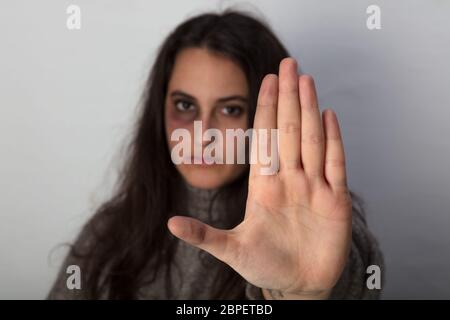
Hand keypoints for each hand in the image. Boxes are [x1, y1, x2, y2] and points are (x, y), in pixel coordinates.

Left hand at [167, 57, 352, 298]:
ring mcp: (313, 188)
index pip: (263, 139)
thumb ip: (203, 235)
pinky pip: (335, 164)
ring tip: (306, 80)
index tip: (265, 81)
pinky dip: (334, 140)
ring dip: (309, 109)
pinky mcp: (335, 201)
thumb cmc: (266, 266)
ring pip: (311, 140)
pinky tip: (329, 115)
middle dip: (287, 97)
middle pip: (287, 130)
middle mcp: (289, 180)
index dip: (265, 109)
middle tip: (287, 64)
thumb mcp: (231, 250)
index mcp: (263, 186)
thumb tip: (169, 223)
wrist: (297, 285)